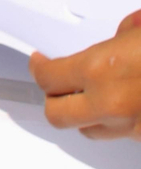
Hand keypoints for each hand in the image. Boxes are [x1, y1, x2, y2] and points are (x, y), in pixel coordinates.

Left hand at [31, 11, 140, 139]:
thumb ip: (125, 34)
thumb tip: (123, 33)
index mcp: (100, 69)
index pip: (46, 77)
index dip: (39, 68)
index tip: (39, 62)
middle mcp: (109, 103)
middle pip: (56, 114)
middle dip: (54, 98)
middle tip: (58, 84)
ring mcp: (130, 127)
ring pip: (88, 130)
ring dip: (85, 115)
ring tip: (93, 97)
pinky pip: (121, 135)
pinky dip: (118, 123)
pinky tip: (128, 107)